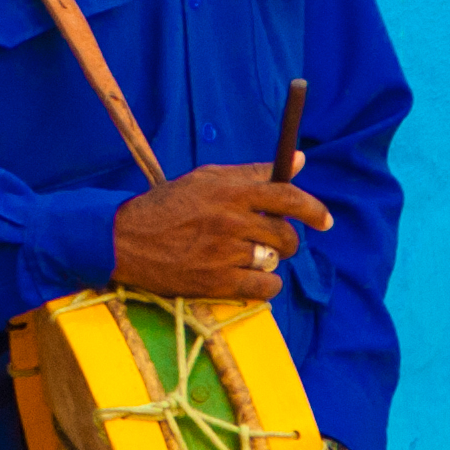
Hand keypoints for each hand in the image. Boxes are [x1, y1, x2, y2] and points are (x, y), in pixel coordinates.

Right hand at [114, 162, 334, 300]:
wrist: (124, 239)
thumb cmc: (167, 205)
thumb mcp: (206, 178)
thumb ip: (254, 172)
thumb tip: (299, 160)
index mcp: (230, 191)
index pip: (287, 196)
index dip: (313, 209)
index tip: (325, 220)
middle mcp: (231, 221)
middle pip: (285, 235)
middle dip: (285, 239)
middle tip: (270, 239)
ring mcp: (224, 254)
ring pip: (273, 261)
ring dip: (267, 260)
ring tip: (245, 256)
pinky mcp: (216, 283)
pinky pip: (264, 288)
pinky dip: (265, 285)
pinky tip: (250, 276)